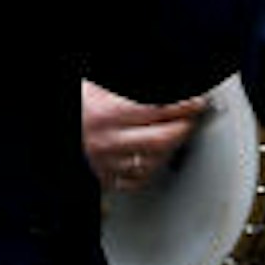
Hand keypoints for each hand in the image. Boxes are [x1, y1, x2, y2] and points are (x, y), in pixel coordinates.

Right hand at [82, 81, 206, 194]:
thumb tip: (172, 94)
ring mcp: (105, 163)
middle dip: (184, 127)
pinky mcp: (105, 177)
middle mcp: (106, 141)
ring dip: (173, 147)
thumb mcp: (106, 85)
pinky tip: (157, 153)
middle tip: (191, 117)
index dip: (185, 106)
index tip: (197, 102)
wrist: (67, 120)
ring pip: (154, 163)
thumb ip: (139, 87)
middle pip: (162, 141)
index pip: (159, 111)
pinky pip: (139, 179)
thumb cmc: (85, 101)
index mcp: (107, 114)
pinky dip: (154, 166)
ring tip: (176, 132)